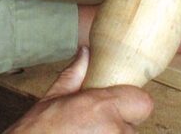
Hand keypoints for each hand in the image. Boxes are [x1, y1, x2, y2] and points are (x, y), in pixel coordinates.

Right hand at [6, 47, 153, 132]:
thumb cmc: (36, 132)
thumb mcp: (53, 99)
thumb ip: (74, 75)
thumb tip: (85, 54)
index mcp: (100, 106)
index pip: (143, 102)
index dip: (131, 103)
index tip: (118, 107)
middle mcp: (112, 129)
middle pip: (134, 124)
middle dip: (119, 124)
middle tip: (94, 125)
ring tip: (87, 133)